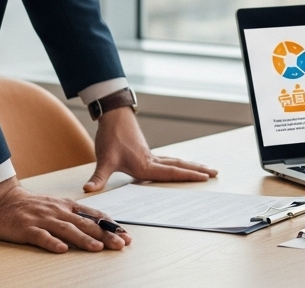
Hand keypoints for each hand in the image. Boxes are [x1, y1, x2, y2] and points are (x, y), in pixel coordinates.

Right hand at [0, 176, 130, 252]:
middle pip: (86, 224)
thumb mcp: (57, 206)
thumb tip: (98, 226)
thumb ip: (75, 215)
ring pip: (67, 230)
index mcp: (67, 206)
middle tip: (121, 244)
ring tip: (98, 248)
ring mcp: (43, 219)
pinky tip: (62, 250)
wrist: (1, 199)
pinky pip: (41, 236)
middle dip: (105, 234)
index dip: (111, 226)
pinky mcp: (26, 228)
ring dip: (84, 239)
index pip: (94, 216)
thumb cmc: (31, 206)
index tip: (126, 235)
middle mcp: (58, 212)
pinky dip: (52, 243)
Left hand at [83, 106, 218, 192]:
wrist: (113, 115)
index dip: (189, 176)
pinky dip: (178, 164)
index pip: (171, 172)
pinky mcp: (146, 152)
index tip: (205, 177)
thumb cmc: (110, 137)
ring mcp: (151, 156)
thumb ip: (99, 177)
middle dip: (197, 171)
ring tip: (205, 170)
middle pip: (179, 166)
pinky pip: (168, 160)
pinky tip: (180, 165)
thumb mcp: (104, 159)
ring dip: (190, 166)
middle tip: (216, 173)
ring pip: (175, 162)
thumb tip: (89, 190)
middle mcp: (151, 160)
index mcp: (145, 165)